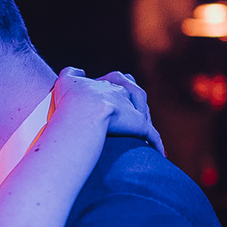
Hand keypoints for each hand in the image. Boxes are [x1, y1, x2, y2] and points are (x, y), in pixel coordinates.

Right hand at [49, 67, 163, 155]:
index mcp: (108, 84)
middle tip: (131, 118)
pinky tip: (160, 153)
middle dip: (135, 104)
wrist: (83, 110)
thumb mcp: (66, 80)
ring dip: (145, 123)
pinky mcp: (140, 125)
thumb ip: (72, 73)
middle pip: (136, 95)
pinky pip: (152, 135)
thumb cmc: (72, 98)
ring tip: (142, 137)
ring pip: (145, 114)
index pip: (119, 82)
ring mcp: (133, 109)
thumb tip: (81, 72)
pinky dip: (157, 143)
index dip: (117, 91)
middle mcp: (124, 94)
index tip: (111, 102)